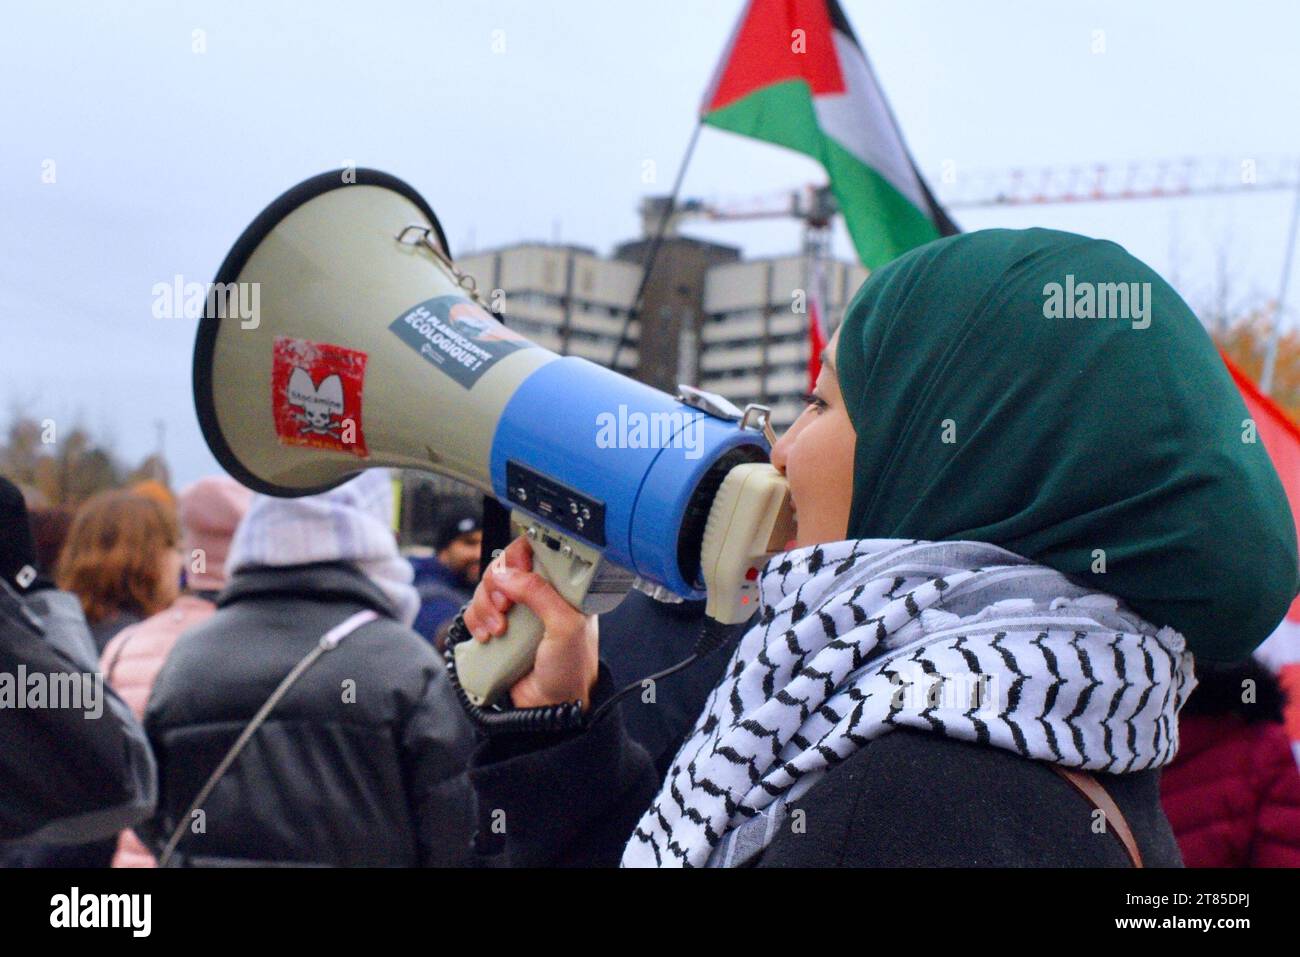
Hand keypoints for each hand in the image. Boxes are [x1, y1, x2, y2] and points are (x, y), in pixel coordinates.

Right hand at [462, 534, 599, 710]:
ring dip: (485, 606)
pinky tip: (489, 636)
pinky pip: (475, 611)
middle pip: (504, 566)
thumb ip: (540, 594)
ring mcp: (517, 611)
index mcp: (562, 587)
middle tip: (505, 607)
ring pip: (486, 588)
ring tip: (498, 629)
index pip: (537, 550)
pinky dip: (476, 620)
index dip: (520, 555)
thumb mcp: (566, 626)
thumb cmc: (571, 668)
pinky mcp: (499, 628)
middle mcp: (538, 595)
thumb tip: (508, 574)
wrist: (551, 707)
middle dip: (497, 584)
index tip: (515, 570)